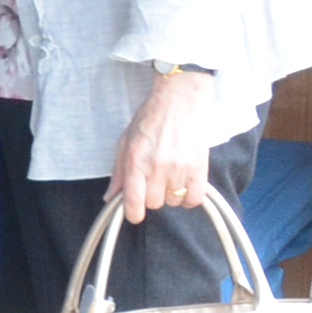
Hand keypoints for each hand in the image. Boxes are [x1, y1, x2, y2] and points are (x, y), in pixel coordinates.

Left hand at [108, 68, 217, 222]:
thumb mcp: (126, 141)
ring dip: (171, 194)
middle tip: (154, 180)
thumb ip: (119, 172)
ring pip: (174, 201)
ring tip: (171, 175)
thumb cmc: (150, 118)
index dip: (133, 213)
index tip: (134, 213)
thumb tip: (111, 197)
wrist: (180, 99)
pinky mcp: (200, 168)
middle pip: (154, 204)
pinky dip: (190, 197)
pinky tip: (185, 185)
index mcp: (135, 161)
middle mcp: (157, 168)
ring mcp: (180, 169)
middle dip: (151, 196)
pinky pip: (195, 199)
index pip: (133, 203)